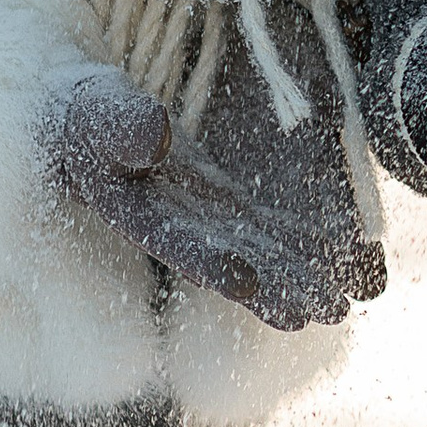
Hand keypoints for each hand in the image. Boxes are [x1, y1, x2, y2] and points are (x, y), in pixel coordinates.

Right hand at [40, 66, 354, 331]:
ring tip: (341, 307)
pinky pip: (267, 228)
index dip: (210, 263)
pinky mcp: (222, 204)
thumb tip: (158, 137)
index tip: (246, 285)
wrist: (89, 124)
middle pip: (232, 263)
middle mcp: (177, 228)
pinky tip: (337, 260)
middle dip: (279, 290)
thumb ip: (122, 126)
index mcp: (137, 213)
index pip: (177, 244)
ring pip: (258, 253)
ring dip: (298, 280)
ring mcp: (204, 220)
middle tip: (327, 313)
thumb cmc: (86, 117)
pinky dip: (301, 244)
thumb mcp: (96, 112)